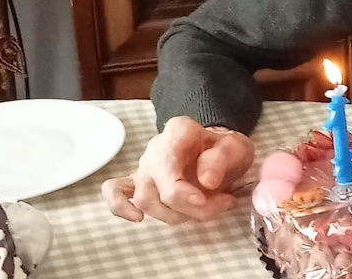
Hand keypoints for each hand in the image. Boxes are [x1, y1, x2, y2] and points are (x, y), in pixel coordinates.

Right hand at [102, 116, 254, 223]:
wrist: (218, 150)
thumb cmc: (224, 149)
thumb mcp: (236, 148)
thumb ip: (222, 159)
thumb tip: (207, 181)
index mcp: (179, 132)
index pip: (170, 168)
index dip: (184, 194)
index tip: (204, 201)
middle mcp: (155, 149)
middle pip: (158, 191)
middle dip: (189, 208)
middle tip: (221, 204)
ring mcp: (143, 167)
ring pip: (144, 200)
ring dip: (175, 215)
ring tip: (206, 208)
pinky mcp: (137, 182)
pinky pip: (115, 192)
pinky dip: (120, 208)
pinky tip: (137, 218)